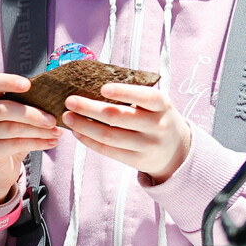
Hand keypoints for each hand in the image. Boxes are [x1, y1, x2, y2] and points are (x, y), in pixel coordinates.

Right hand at [0, 73, 61, 204]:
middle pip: (4, 109)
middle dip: (32, 114)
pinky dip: (37, 143)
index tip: (28, 84)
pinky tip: (50, 143)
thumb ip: (26, 106)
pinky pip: (15, 145)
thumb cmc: (8, 136)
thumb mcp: (14, 117)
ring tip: (56, 132)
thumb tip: (54, 101)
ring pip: (11, 128)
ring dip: (38, 131)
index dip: (10, 82)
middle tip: (53, 120)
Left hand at [63, 83, 191, 181]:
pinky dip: (90, 141)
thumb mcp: (155, 103)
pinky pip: (109, 151)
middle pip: (118, 117)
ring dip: (84, 126)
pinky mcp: (138, 161)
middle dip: (90, 108)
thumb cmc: (157, 117)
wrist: (177, 150)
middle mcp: (157, 126)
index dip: (124, 92)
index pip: (145, 96)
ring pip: (110, 136)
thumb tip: (92, 84)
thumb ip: (133, 94)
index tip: (103, 88)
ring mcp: (148, 145)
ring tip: (68, 116)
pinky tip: (77, 132)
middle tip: (70, 101)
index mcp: (162, 105)